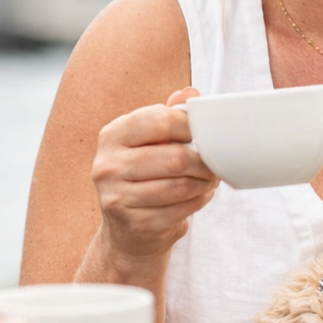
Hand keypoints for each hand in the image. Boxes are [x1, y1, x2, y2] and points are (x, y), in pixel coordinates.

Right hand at [92, 87, 218, 263]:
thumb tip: (190, 93)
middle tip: (214, 164)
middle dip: (203, 162)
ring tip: (208, 179)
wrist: (126, 230)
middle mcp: (108, 165)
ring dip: (203, 183)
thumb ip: (167, 116)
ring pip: (180, 186)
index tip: (203, 133)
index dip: (189, 126)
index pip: (159, 121)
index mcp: (112, 135)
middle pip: (174, 157)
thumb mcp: (148, 142)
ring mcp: (117, 197)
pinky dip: (197, 202)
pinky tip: (198, 196)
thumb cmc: (143, 176)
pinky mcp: (134, 223)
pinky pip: (180, 210)